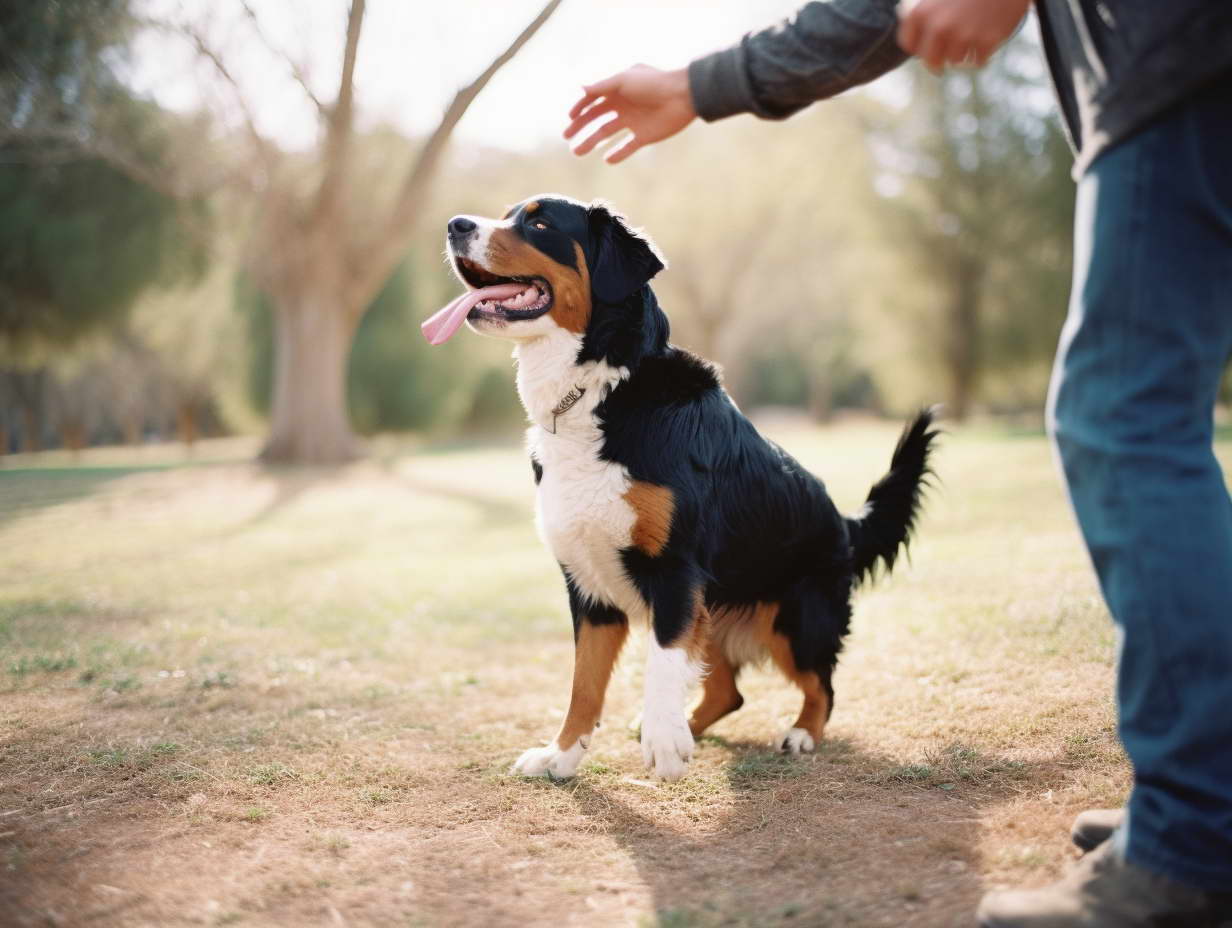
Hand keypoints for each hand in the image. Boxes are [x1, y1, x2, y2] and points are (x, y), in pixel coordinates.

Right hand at [564, 64, 696, 163]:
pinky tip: (606, 159)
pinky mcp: (644, 136)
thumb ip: (602, 86)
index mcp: (618, 89)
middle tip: (567, 138)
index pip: (594, 99)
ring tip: (577, 152)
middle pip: (597, 118)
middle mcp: (624, 105)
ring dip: (592, 142)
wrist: (683, 97)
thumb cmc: (653, 83)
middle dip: (581, 127)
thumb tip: (579, 87)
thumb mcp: (624, 81)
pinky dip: (617, 154)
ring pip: (607, 134)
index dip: (580, 107)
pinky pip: (627, 147)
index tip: (569, 118)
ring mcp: (633, 121)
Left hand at [896, 0, 1031, 73]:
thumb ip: (926, 8)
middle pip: (931, 61)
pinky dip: (982, 54)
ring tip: (970, 39)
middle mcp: (939, 27)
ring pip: (956, 60)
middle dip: (936, 62)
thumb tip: (916, 25)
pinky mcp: (987, 42)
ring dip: (962, 53)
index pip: (909, 43)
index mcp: (922, 12)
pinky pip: (978, 61)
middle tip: (941, 64)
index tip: (923, 48)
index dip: (917, 47)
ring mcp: (964, 36)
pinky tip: (985, 40)